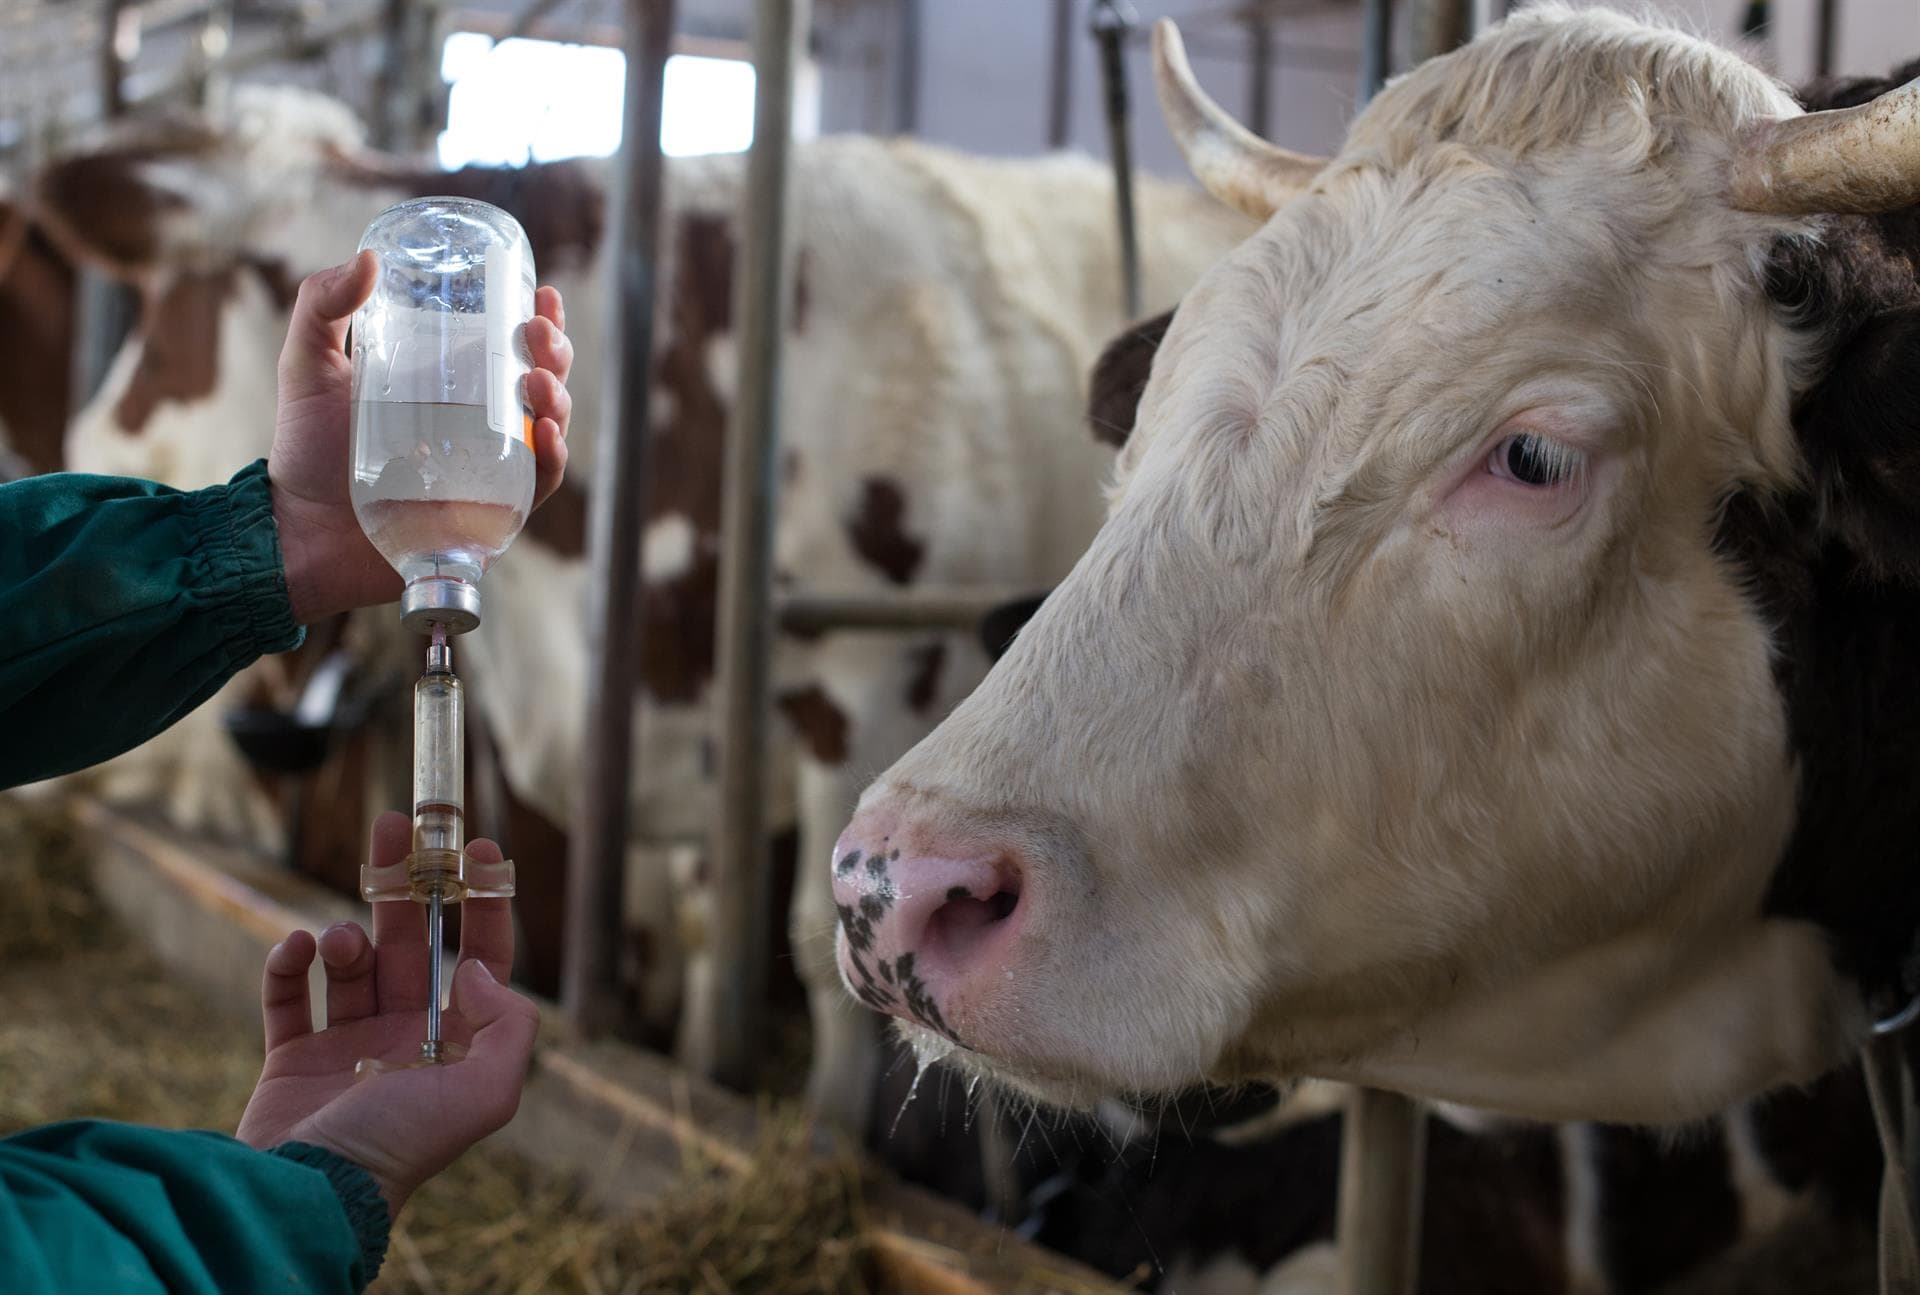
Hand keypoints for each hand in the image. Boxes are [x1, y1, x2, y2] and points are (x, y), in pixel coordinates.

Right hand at [236, 812, 540, 1217]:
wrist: (307, 1194)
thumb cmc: (399, 1146)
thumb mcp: (487, 1093)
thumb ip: (509, 1028)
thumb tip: (482, 973)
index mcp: (456, 1048)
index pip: (481, 961)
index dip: (485, 904)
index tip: (479, 847)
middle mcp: (405, 1041)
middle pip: (410, 945)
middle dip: (406, 885)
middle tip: (396, 826)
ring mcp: (345, 1048)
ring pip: (350, 963)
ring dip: (346, 935)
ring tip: (340, 940)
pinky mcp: (289, 1059)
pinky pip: (289, 994)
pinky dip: (288, 964)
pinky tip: (295, 949)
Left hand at [268, 251, 575, 623]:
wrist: (299, 529)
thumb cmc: (306, 452)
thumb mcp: (308, 365)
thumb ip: (322, 306)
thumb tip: (368, 258)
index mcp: (453, 388)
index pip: (510, 349)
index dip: (540, 322)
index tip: (543, 294)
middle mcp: (480, 427)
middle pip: (541, 383)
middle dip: (556, 353)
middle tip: (538, 334)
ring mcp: (488, 470)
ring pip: (549, 429)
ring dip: (559, 399)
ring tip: (538, 381)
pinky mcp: (488, 512)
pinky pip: (536, 485)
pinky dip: (551, 459)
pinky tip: (544, 434)